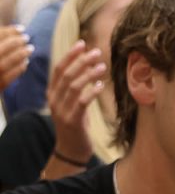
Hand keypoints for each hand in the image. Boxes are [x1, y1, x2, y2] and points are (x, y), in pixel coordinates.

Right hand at [0, 24, 30, 90]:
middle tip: (27, 37)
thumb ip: (1, 42)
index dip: (8, 31)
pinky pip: (8, 78)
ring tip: (30, 48)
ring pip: (4, 64)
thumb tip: (9, 32)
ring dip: (20, 55)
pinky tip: (26, 62)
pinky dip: (18, 69)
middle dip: (15, 42)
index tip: (21, 28)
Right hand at [46, 41, 105, 161]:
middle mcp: (54, 99)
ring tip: (102, 66)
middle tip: (97, 52)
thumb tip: (89, 70)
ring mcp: (61, 110)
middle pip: (66, 74)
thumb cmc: (76, 126)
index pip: (59, 69)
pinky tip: (101, 85)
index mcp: (52, 93)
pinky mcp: (72, 120)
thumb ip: (75, 89)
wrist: (71, 150)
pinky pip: (81, 101)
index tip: (82, 43)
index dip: (70, 55)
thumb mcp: (73, 105)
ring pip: (73, 85)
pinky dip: (91, 91)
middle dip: (81, 61)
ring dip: (88, 74)